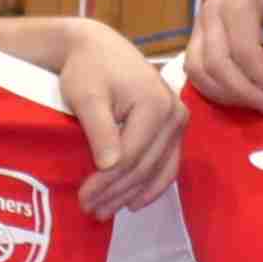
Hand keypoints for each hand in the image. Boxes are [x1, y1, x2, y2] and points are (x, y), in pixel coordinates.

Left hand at [53, 22, 182, 214]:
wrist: (99, 49)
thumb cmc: (88, 69)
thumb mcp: (86, 96)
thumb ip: (99, 128)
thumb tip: (110, 165)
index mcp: (156, 104)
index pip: (131, 157)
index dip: (107, 183)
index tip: (83, 199)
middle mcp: (175, 114)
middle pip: (145, 167)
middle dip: (116, 193)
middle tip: (90, 211)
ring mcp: (179, 122)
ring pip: (157, 171)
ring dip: (131, 195)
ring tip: (104, 211)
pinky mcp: (176, 129)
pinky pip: (167, 165)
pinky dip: (150, 186)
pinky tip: (132, 201)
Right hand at [181, 0, 262, 112]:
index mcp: (238, 0)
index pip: (244, 51)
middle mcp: (212, 11)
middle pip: (217, 64)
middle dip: (246, 93)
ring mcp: (201, 24)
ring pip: (198, 71)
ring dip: (227, 96)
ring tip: (259, 105)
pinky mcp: (198, 36)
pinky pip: (195, 71)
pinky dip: (215, 90)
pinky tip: (242, 98)